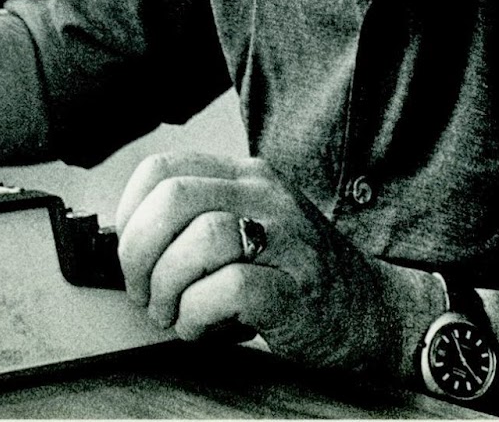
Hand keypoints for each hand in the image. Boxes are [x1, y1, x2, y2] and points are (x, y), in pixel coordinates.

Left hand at [115, 152, 398, 372]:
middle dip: (139, 253)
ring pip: (198, 242)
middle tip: (145, 292)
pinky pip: (228, 289)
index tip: (133, 254)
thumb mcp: (251, 225)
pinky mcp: (294, 288)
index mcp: (246, 176)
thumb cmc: (295, 275)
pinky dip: (198, 316)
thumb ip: (200, 218)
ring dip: (168, 290)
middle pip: (172, 199)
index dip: (130, 214)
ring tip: (176, 314)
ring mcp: (285, 239)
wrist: (371, 312)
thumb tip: (127, 241)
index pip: (162, 169)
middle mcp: (265, 196)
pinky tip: (204, 328)